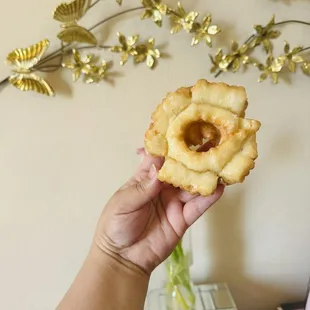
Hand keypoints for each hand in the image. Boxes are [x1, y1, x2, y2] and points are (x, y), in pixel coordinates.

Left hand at [94, 148, 223, 273]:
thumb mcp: (124, 203)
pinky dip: (208, 197)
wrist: (123, 258)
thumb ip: (142, 188)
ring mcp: (174, 202)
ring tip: (221, 160)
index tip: (186, 131)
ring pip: (192, 186)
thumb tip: (158, 169)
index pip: (160, 158)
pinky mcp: (183, 219)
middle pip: (181, 169)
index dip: (172, 146)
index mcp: (145, 178)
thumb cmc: (116, 225)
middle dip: (194, 157)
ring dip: (206, 174)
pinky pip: (198, 207)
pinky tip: (219, 186)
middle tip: (211, 141)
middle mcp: (163, 187)